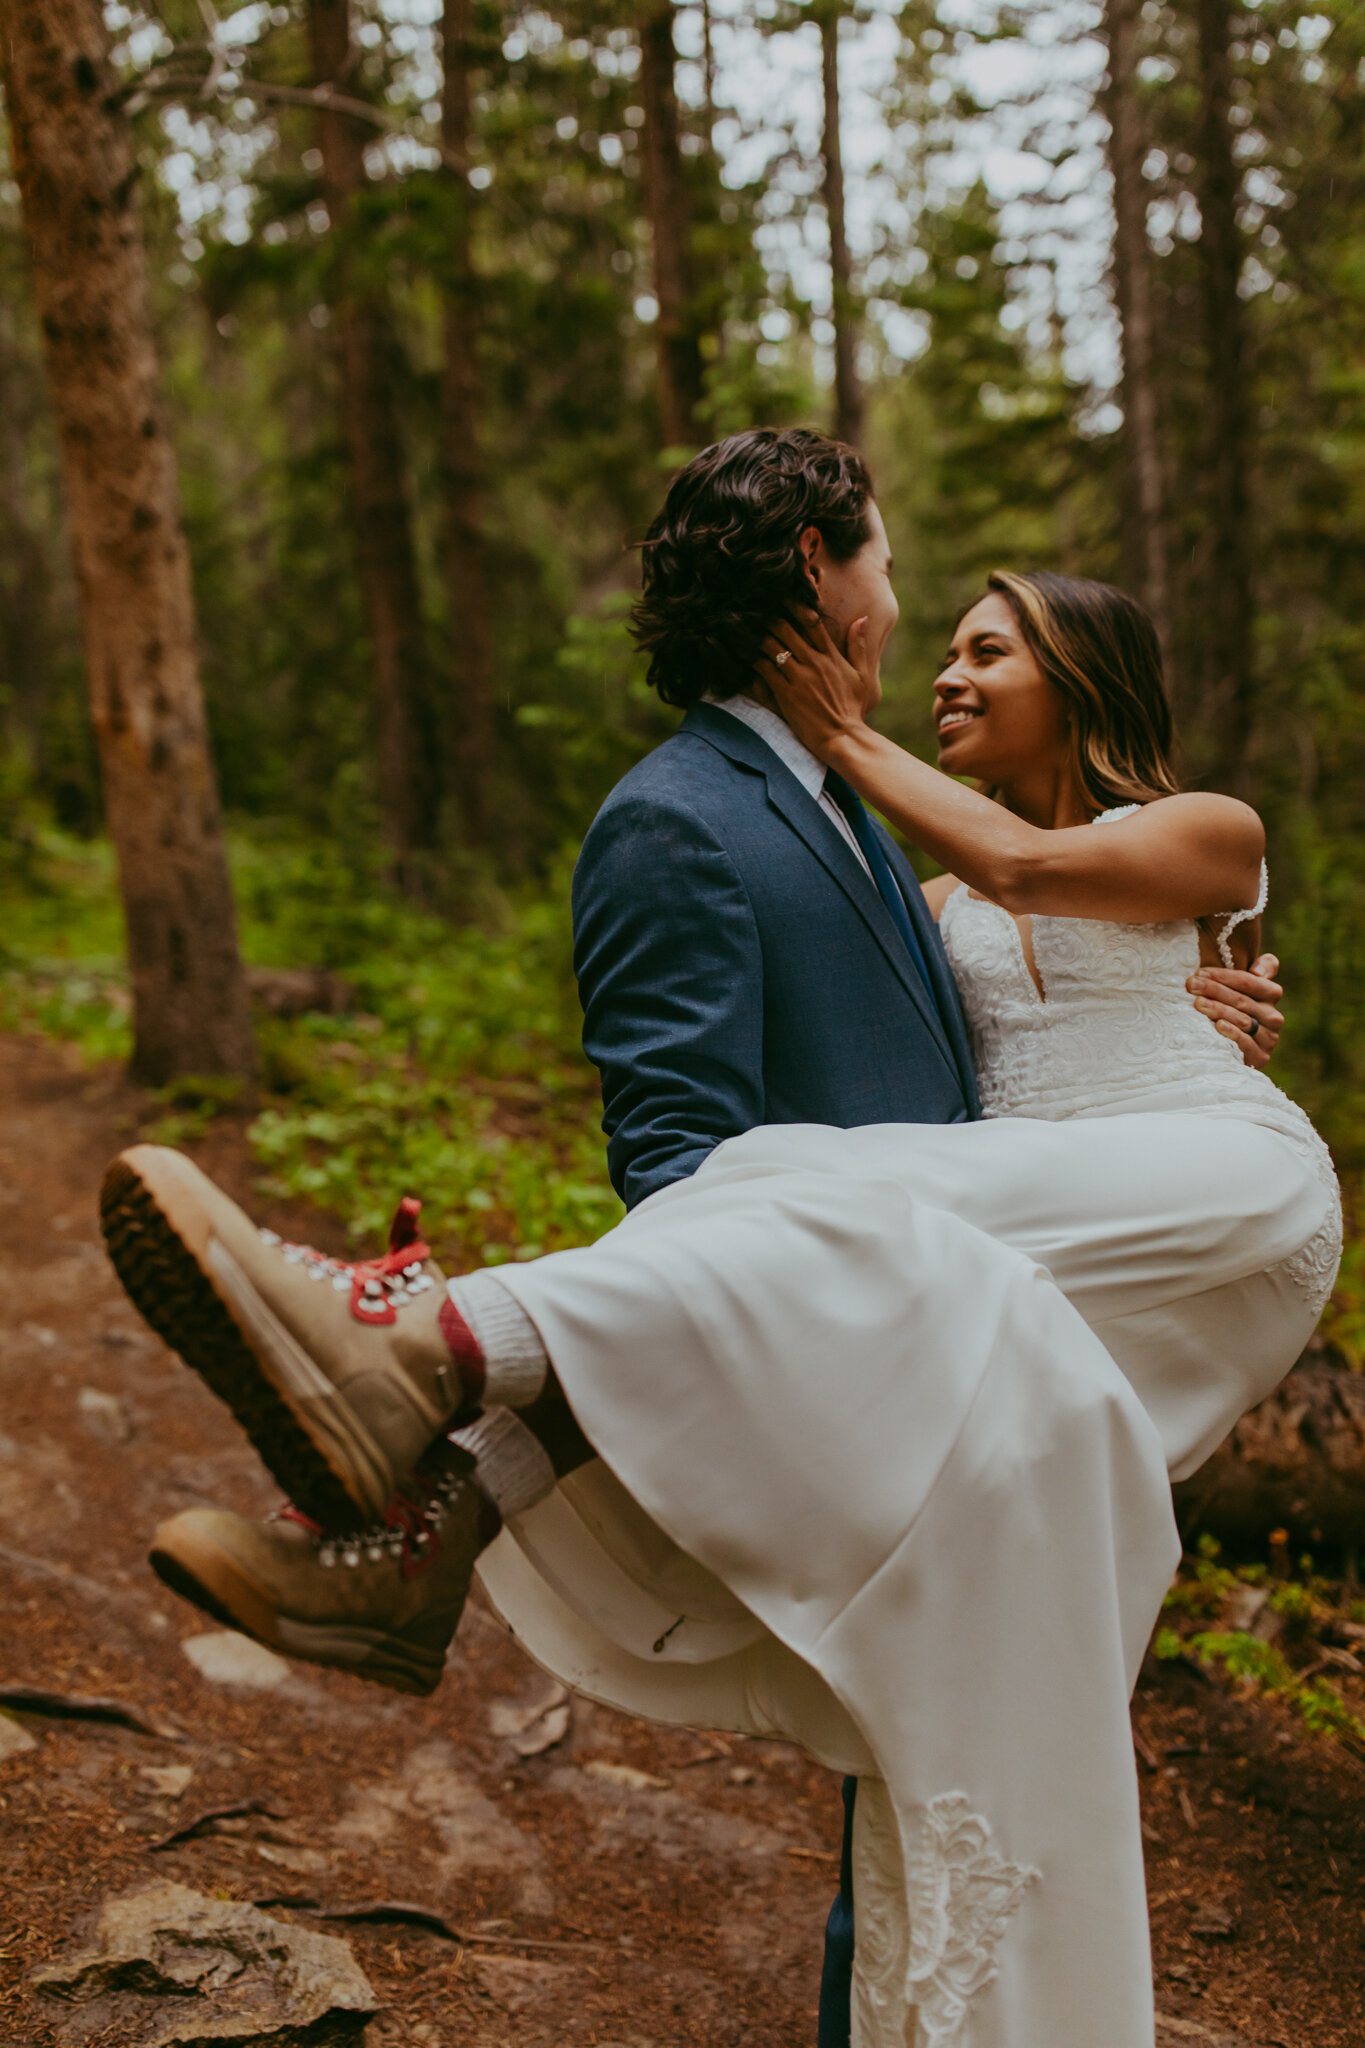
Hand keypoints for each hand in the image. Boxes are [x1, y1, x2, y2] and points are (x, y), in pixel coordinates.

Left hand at [756, 612, 878, 760]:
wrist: (843, 738)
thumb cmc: (852, 709)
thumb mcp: (862, 676)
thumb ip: (858, 646)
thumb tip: (861, 618)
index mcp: (831, 656)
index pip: (812, 622)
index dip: (796, 605)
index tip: (783, 596)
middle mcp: (814, 662)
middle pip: (786, 630)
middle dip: (769, 617)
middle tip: (754, 609)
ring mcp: (799, 678)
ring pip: (771, 647)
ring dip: (756, 635)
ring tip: (742, 627)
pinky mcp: (786, 694)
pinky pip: (764, 670)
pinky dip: (752, 660)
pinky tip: (742, 653)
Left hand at [1187, 953, 1282, 1070]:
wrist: (1231, 1050)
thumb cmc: (1231, 1009)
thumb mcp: (1243, 987)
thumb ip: (1261, 968)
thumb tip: (1258, 971)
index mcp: (1271, 994)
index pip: (1248, 981)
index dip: (1223, 976)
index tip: (1200, 973)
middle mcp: (1273, 1016)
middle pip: (1241, 1000)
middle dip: (1214, 990)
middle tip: (1191, 985)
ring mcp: (1269, 1037)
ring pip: (1242, 1020)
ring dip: (1218, 1009)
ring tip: (1198, 1003)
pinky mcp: (1261, 1056)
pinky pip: (1245, 1042)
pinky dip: (1231, 1032)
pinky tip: (1217, 1025)